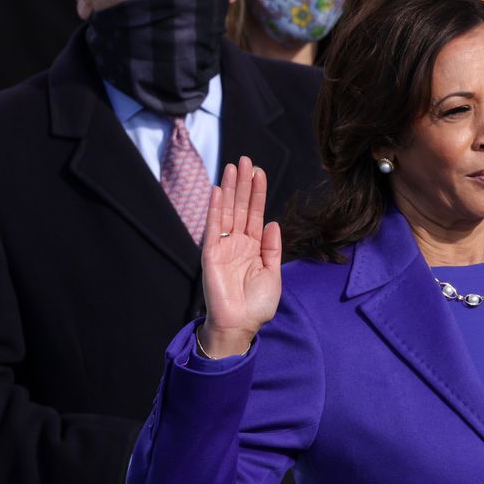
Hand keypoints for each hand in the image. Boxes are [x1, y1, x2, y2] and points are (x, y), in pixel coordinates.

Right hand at [199, 157, 282, 358]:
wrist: (241, 324)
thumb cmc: (257, 304)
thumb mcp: (273, 273)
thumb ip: (271, 248)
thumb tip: (272, 222)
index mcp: (253, 247)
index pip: (254, 213)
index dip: (257, 193)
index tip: (259, 172)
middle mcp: (237, 243)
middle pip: (240, 207)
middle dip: (243, 183)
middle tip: (245, 159)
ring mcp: (223, 247)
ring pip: (227, 211)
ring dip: (230, 189)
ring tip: (233, 166)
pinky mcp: (211, 254)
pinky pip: (213, 227)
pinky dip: (215, 208)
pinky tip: (218, 190)